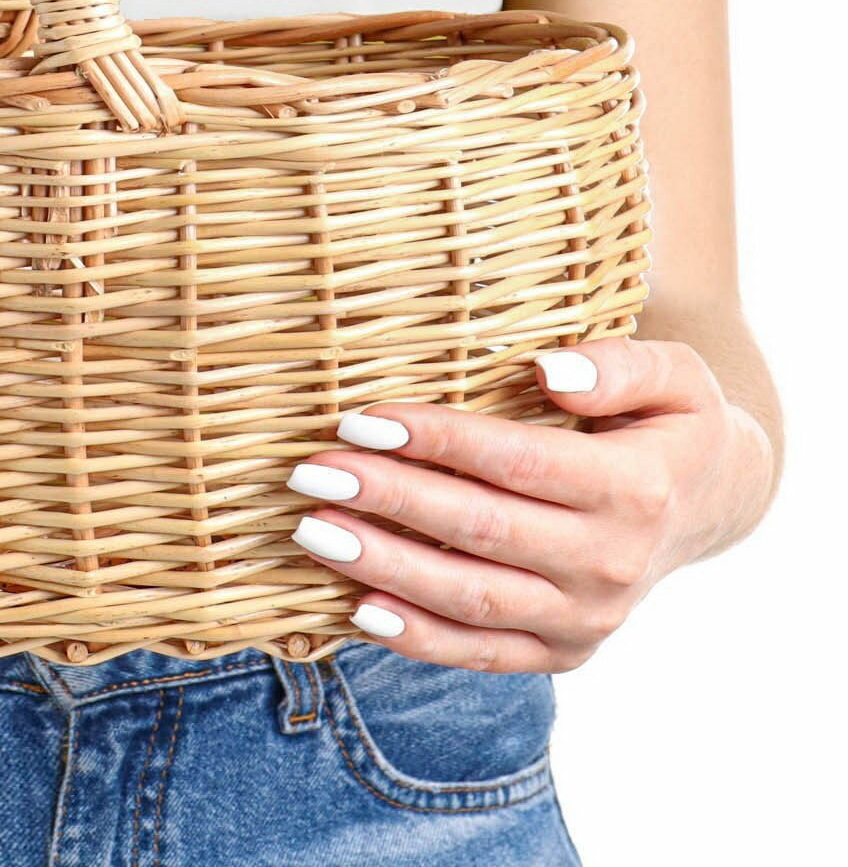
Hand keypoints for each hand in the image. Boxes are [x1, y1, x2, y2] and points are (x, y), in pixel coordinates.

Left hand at [286, 337, 774, 671]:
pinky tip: (355, 605)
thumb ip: (618, 365)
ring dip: (384, 566)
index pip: (515, 463)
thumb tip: (550, 371)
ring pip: (470, 598)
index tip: (360, 419)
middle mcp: (611, 563)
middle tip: (311, 472)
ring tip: (311, 531)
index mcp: (634, 488)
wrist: (708, 506)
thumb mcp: (673, 373)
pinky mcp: (562, 653)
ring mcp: (587, 619)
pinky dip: (416, 638)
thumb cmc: (668, 421)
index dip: (436, 441)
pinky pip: (480, 653)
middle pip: (480, 530)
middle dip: (388, 499)